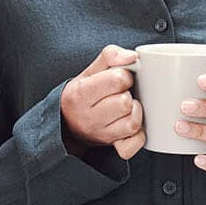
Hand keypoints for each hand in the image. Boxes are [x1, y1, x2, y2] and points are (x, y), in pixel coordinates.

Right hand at [61, 44, 145, 159]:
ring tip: (126, 108)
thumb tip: (133, 57)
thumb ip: (111, 56)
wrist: (67, 124)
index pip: (118, 80)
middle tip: (121, 94)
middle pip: (125, 103)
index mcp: (81, 93)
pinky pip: (134, 143)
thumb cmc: (83, 94)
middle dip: (128, 94)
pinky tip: (131, 124)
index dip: (124, 75)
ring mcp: (101, 135)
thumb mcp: (90, 70)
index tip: (119, 78)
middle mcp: (89, 117)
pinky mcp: (113, 148)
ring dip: (134, 113)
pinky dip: (138, 135)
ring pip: (132, 123)